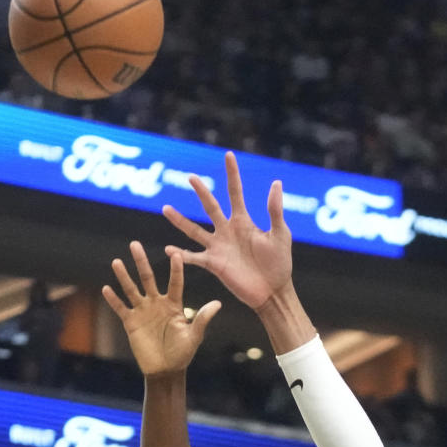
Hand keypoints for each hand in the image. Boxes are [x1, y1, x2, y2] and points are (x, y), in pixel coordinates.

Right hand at [102, 241, 220, 376]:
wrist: (166, 370)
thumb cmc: (182, 353)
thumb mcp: (194, 336)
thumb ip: (202, 319)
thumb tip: (218, 303)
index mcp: (174, 305)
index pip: (175, 282)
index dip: (175, 269)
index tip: (175, 253)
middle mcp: (157, 304)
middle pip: (148, 278)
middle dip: (141, 262)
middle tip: (135, 244)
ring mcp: (143, 311)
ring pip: (131, 290)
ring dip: (124, 276)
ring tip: (116, 262)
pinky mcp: (131, 322)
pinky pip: (121, 308)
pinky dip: (114, 300)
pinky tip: (106, 288)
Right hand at [162, 151, 292, 311]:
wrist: (274, 291)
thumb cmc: (280, 263)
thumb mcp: (281, 234)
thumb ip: (275, 210)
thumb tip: (276, 182)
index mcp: (243, 221)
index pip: (235, 192)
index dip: (232, 174)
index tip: (228, 154)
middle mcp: (227, 231)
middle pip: (210, 207)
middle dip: (201, 191)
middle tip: (190, 176)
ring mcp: (219, 247)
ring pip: (195, 230)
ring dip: (180, 220)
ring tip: (165, 208)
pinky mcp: (214, 264)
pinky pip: (194, 258)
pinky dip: (181, 255)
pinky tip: (168, 249)